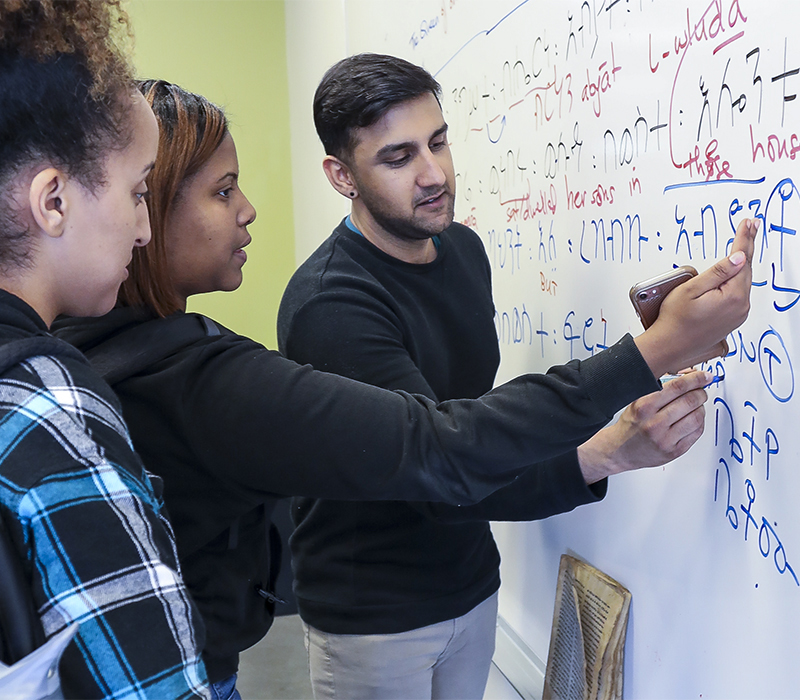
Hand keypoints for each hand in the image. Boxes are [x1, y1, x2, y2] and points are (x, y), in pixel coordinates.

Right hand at [577, 370, 709, 483]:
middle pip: (690, 401)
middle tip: (701, 390)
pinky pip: (697, 432)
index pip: (677, 387)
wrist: (620, 450)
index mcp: (644, 407)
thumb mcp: (638, 401)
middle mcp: (654, 424)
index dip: (695, 379)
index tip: (703, 376)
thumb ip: (660, 388)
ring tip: (696, 405)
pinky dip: (699, 422)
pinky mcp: (675, 451)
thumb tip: (688, 376)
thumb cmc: (631, 424)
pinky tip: (693, 419)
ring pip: (697, 417)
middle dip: (700, 393)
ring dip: (701, 408)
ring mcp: (666, 439)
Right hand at [635, 217, 756, 377]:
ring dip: (743, 262)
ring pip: (743, 281)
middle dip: (747, 246)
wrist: (670, 346)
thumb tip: (738, 258)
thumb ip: (717, 272)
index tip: (748, 224)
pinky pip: (739, 293)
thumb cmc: (675, 320)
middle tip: (751, 225)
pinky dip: (738, 278)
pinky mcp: (733, 319)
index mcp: (732, 296)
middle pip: (746, 270)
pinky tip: (736, 270)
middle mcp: (740, 306)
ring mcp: (738, 314)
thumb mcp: (691, 289)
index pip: (742, 260)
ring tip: (745, 242)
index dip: (744, 239)